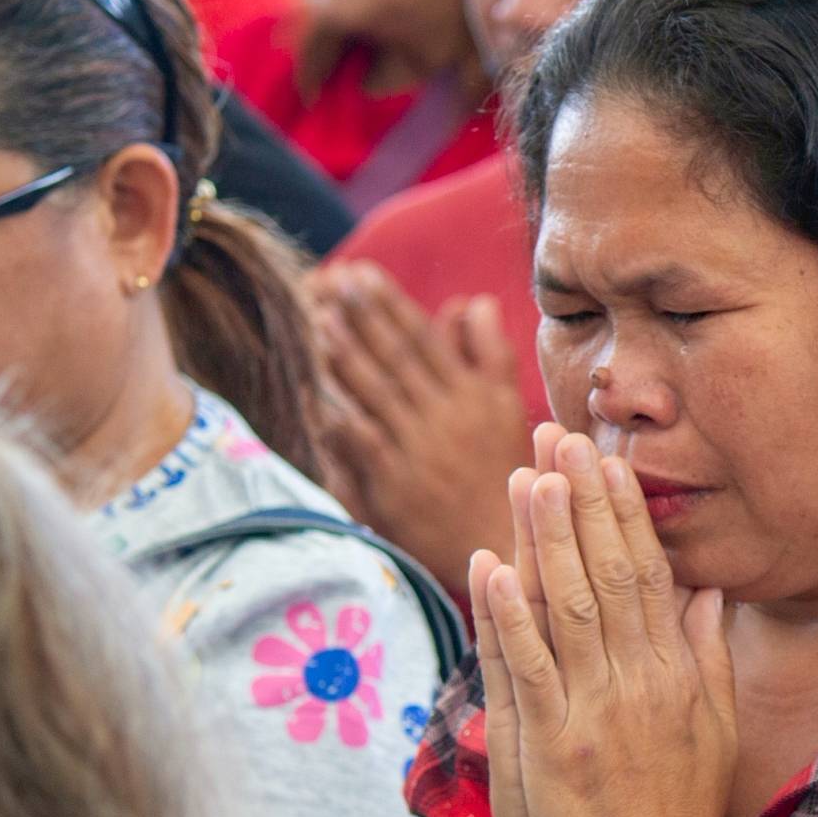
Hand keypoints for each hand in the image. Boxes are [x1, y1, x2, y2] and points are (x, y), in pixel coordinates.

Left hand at [312, 261, 531, 596]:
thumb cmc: (501, 472)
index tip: (362, 274)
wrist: (500, 542)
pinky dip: (335, 412)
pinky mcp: (396, 482)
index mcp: (473, 394)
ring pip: (376, 391)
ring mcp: (420, 448)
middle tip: (331, 281)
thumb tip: (471, 302)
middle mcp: (447, 416)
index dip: (391, 304)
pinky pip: (360, 438)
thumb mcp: (507, 408)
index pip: (425, 339)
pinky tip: (310, 392)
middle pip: (397, 357)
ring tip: (316, 321)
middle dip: (362, 316)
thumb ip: (490, 353)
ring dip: (344, 355)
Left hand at [478, 433, 737, 816]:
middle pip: (609, 575)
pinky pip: (529, 668)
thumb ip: (710, 655)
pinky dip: (511, 615)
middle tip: (562, 440)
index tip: (607, 461)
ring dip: (547, 539)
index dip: (625, 514)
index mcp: (677, 673)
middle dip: (583, 504)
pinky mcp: (554, 744)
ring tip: (529, 477)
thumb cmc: (680, 810)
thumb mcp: (717, 728)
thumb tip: (708, 589)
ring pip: (570, 608)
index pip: (650, 575)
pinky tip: (494, 566)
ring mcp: (595, 712)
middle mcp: (640, 682)